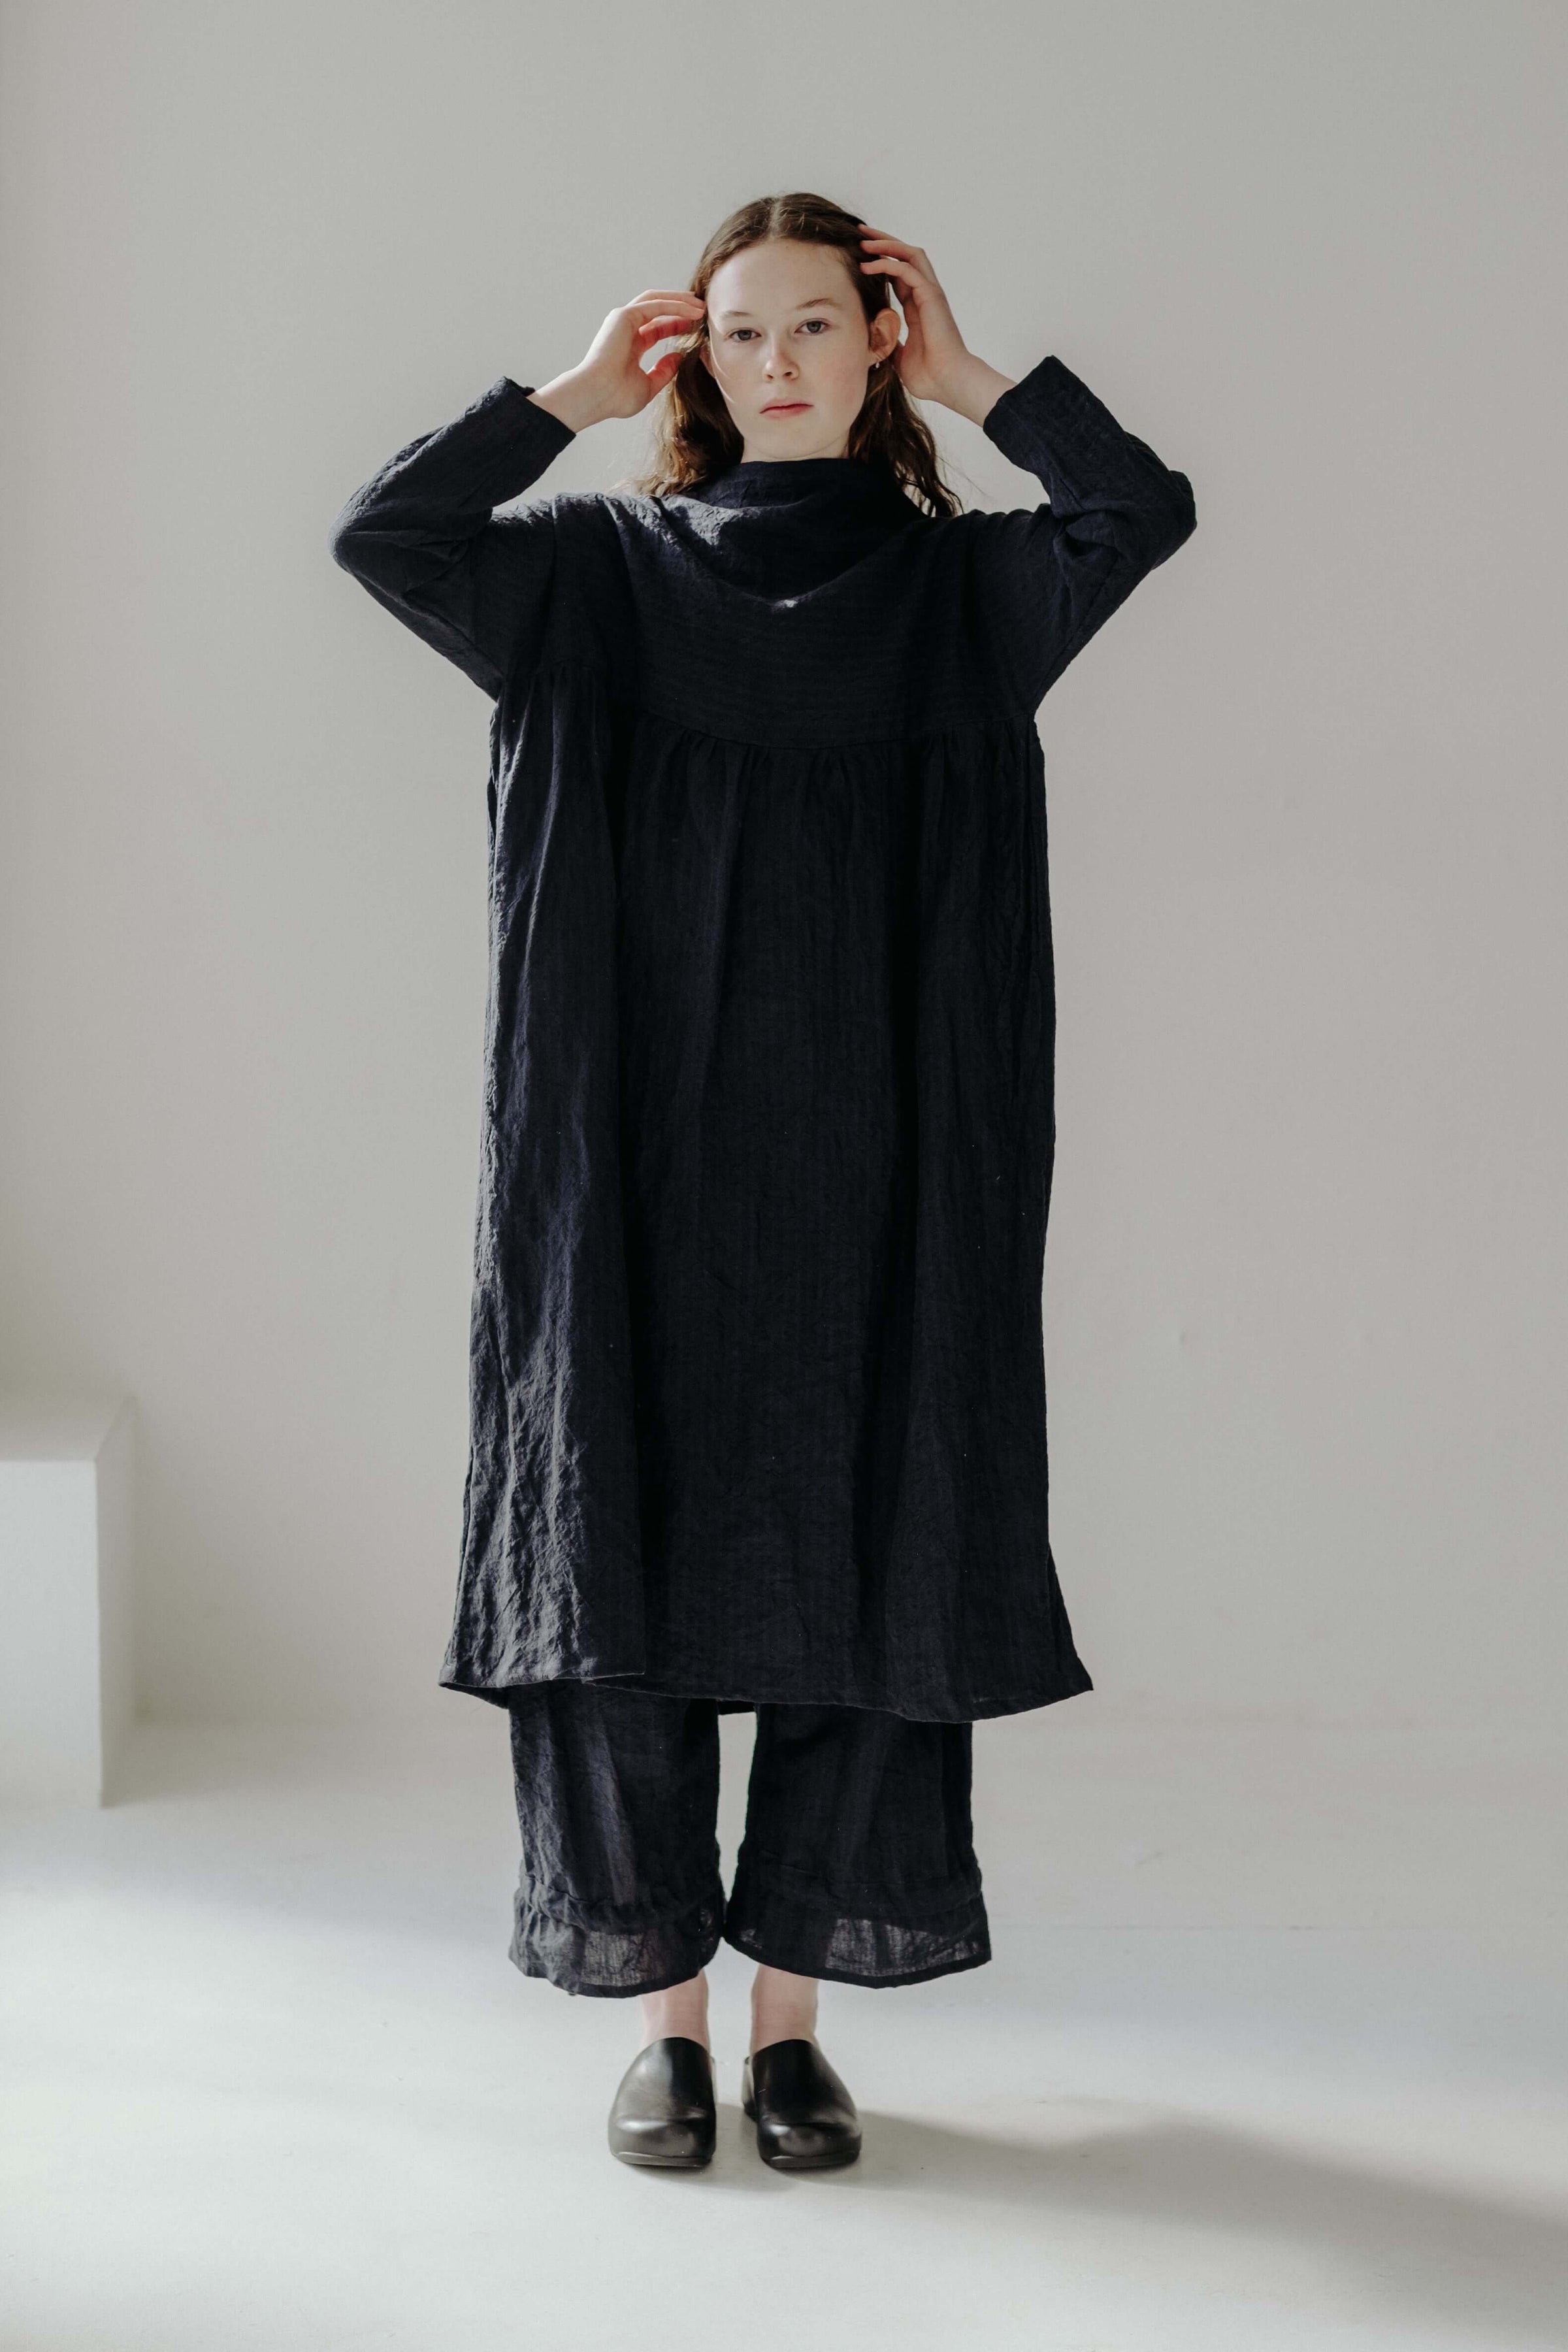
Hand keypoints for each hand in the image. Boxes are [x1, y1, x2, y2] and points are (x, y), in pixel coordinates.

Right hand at [530, 290, 705, 430]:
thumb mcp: (648, 386)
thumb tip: (680, 357)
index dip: (676, 324)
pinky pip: (656, 305)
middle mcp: (625, 329)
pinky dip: (676, 305)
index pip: (656, 328)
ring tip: (701, 306)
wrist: (596, 395)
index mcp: (629, 345)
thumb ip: (664, 371)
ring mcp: (623, 320)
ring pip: (656, 301)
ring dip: (680, 301)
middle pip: (657, 309)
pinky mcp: (625, 316)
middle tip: (702, 310)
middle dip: (680, 307)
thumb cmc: (615, 397)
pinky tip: (693, 310)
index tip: (695, 327)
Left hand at [855, 229, 1013, 423]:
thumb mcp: (899, 357)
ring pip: (909, 254)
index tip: (860, 256)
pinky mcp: (931, 296)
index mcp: (918, 306)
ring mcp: (930, 293)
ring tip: (863, 242)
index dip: (881, 261)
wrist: (948, 382)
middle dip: (883, 241)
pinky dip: (887, 264)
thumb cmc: (930, 376)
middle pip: (906, 254)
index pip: (899, 273)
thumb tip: (872, 342)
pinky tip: (868, 265)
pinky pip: (907, 270)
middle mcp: (925, 294)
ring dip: (886, 245)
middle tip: (860, 233)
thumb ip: (888, 343)